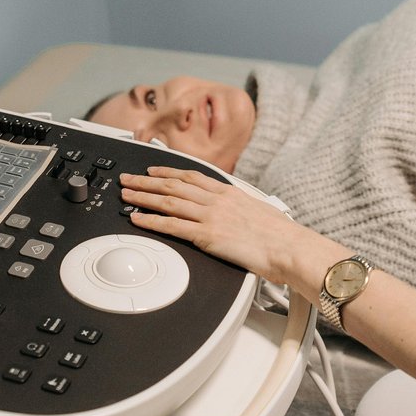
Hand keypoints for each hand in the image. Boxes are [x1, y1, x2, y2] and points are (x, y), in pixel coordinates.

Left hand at [119, 167, 342, 286]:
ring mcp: (210, 216)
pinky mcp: (207, 235)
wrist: (290, 247)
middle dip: (147, 180)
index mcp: (228, 192)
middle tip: (127, 179)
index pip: (191, 176)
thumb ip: (240, 209)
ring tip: (126, 195)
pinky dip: (151, 220)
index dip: (168, 171)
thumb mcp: (258, 211)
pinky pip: (172, 225)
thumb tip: (235, 215)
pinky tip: (137, 218)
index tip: (152, 169)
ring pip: (168, 201)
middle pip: (173, 184)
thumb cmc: (281, 235)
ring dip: (143, 196)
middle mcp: (216, 200)